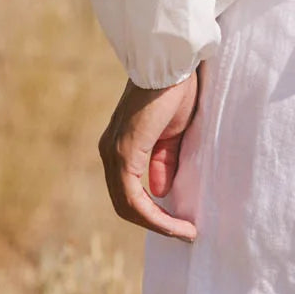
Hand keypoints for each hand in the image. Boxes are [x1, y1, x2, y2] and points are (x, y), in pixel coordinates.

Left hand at [98, 72, 199, 240]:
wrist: (172, 61)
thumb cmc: (176, 88)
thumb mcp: (173, 131)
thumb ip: (164, 160)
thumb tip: (159, 192)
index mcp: (120, 146)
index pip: (129, 192)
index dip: (153, 213)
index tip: (181, 223)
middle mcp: (110, 152)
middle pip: (125, 204)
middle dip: (156, 223)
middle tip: (184, 232)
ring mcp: (114, 152)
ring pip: (127, 205)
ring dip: (157, 224)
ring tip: (184, 231)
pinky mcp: (124, 152)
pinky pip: (133, 197)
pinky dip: (154, 215)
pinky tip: (175, 222)